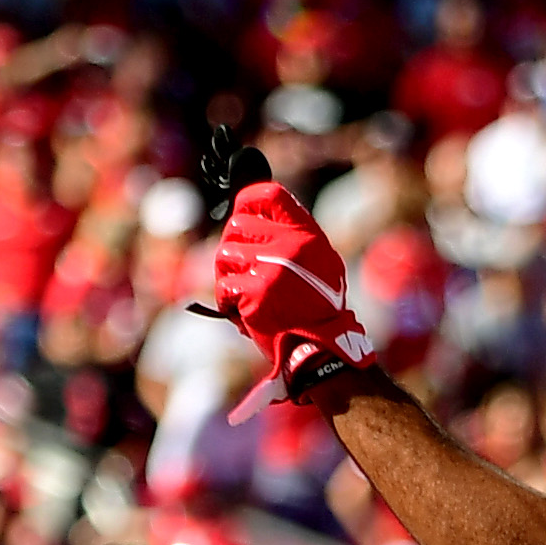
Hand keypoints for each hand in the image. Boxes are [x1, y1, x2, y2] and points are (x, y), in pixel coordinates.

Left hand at [196, 178, 373, 413]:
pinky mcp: (254, 293)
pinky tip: (242, 310)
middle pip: (238, 224)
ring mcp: (270, 268)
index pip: (269, 195)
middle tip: (243, 268)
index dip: (248, 201)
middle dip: (234, 246)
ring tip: (244, 291)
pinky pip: (224, 285)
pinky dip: (227, 300)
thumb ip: (293, 237)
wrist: (321, 349)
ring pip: (225, 253)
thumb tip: (259, 215)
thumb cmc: (317, 308)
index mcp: (306, 234)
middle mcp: (289, 246)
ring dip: (228, 274)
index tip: (243, 213)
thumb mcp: (320, 263)